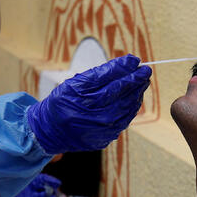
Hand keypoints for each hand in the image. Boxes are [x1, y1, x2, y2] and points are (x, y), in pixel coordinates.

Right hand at [26, 54, 151, 153]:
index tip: (134, 59)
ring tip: (143, 80)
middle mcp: (89, 113)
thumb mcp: (73, 83)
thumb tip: (125, 64)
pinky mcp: (105, 137)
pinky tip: (136, 96)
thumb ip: (98, 74)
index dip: (123, 67)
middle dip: (135, 79)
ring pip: (125, 106)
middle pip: (119, 92)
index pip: (107, 78)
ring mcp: (99, 127)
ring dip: (137, 91)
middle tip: (145, 69)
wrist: (51, 131)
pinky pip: (125, 119)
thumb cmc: (63, 103)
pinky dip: (133, 106)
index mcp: (78, 96)